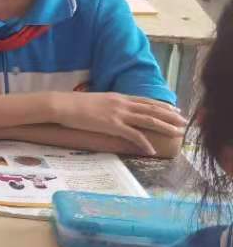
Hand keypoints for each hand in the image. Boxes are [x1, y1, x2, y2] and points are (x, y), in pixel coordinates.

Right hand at [51, 92, 185, 155]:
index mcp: (118, 97)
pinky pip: (133, 135)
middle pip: (152, 109)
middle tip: (185, 122)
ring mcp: (118, 114)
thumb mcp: (96, 101)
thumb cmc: (73, 104)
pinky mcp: (112, 125)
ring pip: (148, 120)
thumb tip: (113, 112)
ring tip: (177, 134)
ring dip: (165, 127)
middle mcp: (122, 103)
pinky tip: (151, 149)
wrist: (61, 105)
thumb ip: (108, 106)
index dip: (162, 106)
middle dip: (171, 116)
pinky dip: (144, 142)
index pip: (146, 101)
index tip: (175, 110)